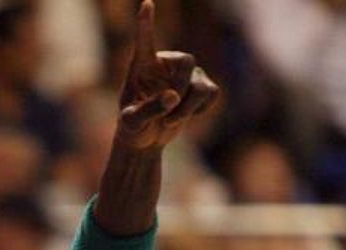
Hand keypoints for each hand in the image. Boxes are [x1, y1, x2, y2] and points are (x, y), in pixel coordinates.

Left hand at [116, 1, 219, 150]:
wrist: (145, 139)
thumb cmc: (133, 127)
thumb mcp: (133, 122)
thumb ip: (149, 109)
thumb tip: (173, 96)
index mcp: (142, 65)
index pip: (145, 39)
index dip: (146, 22)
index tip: (146, 3)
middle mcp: (166, 63)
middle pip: (188, 61)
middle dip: (182, 90)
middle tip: (168, 115)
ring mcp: (186, 74)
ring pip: (201, 84)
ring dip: (188, 108)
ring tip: (170, 121)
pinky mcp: (200, 86)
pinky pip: (212, 93)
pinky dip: (201, 109)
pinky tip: (186, 114)